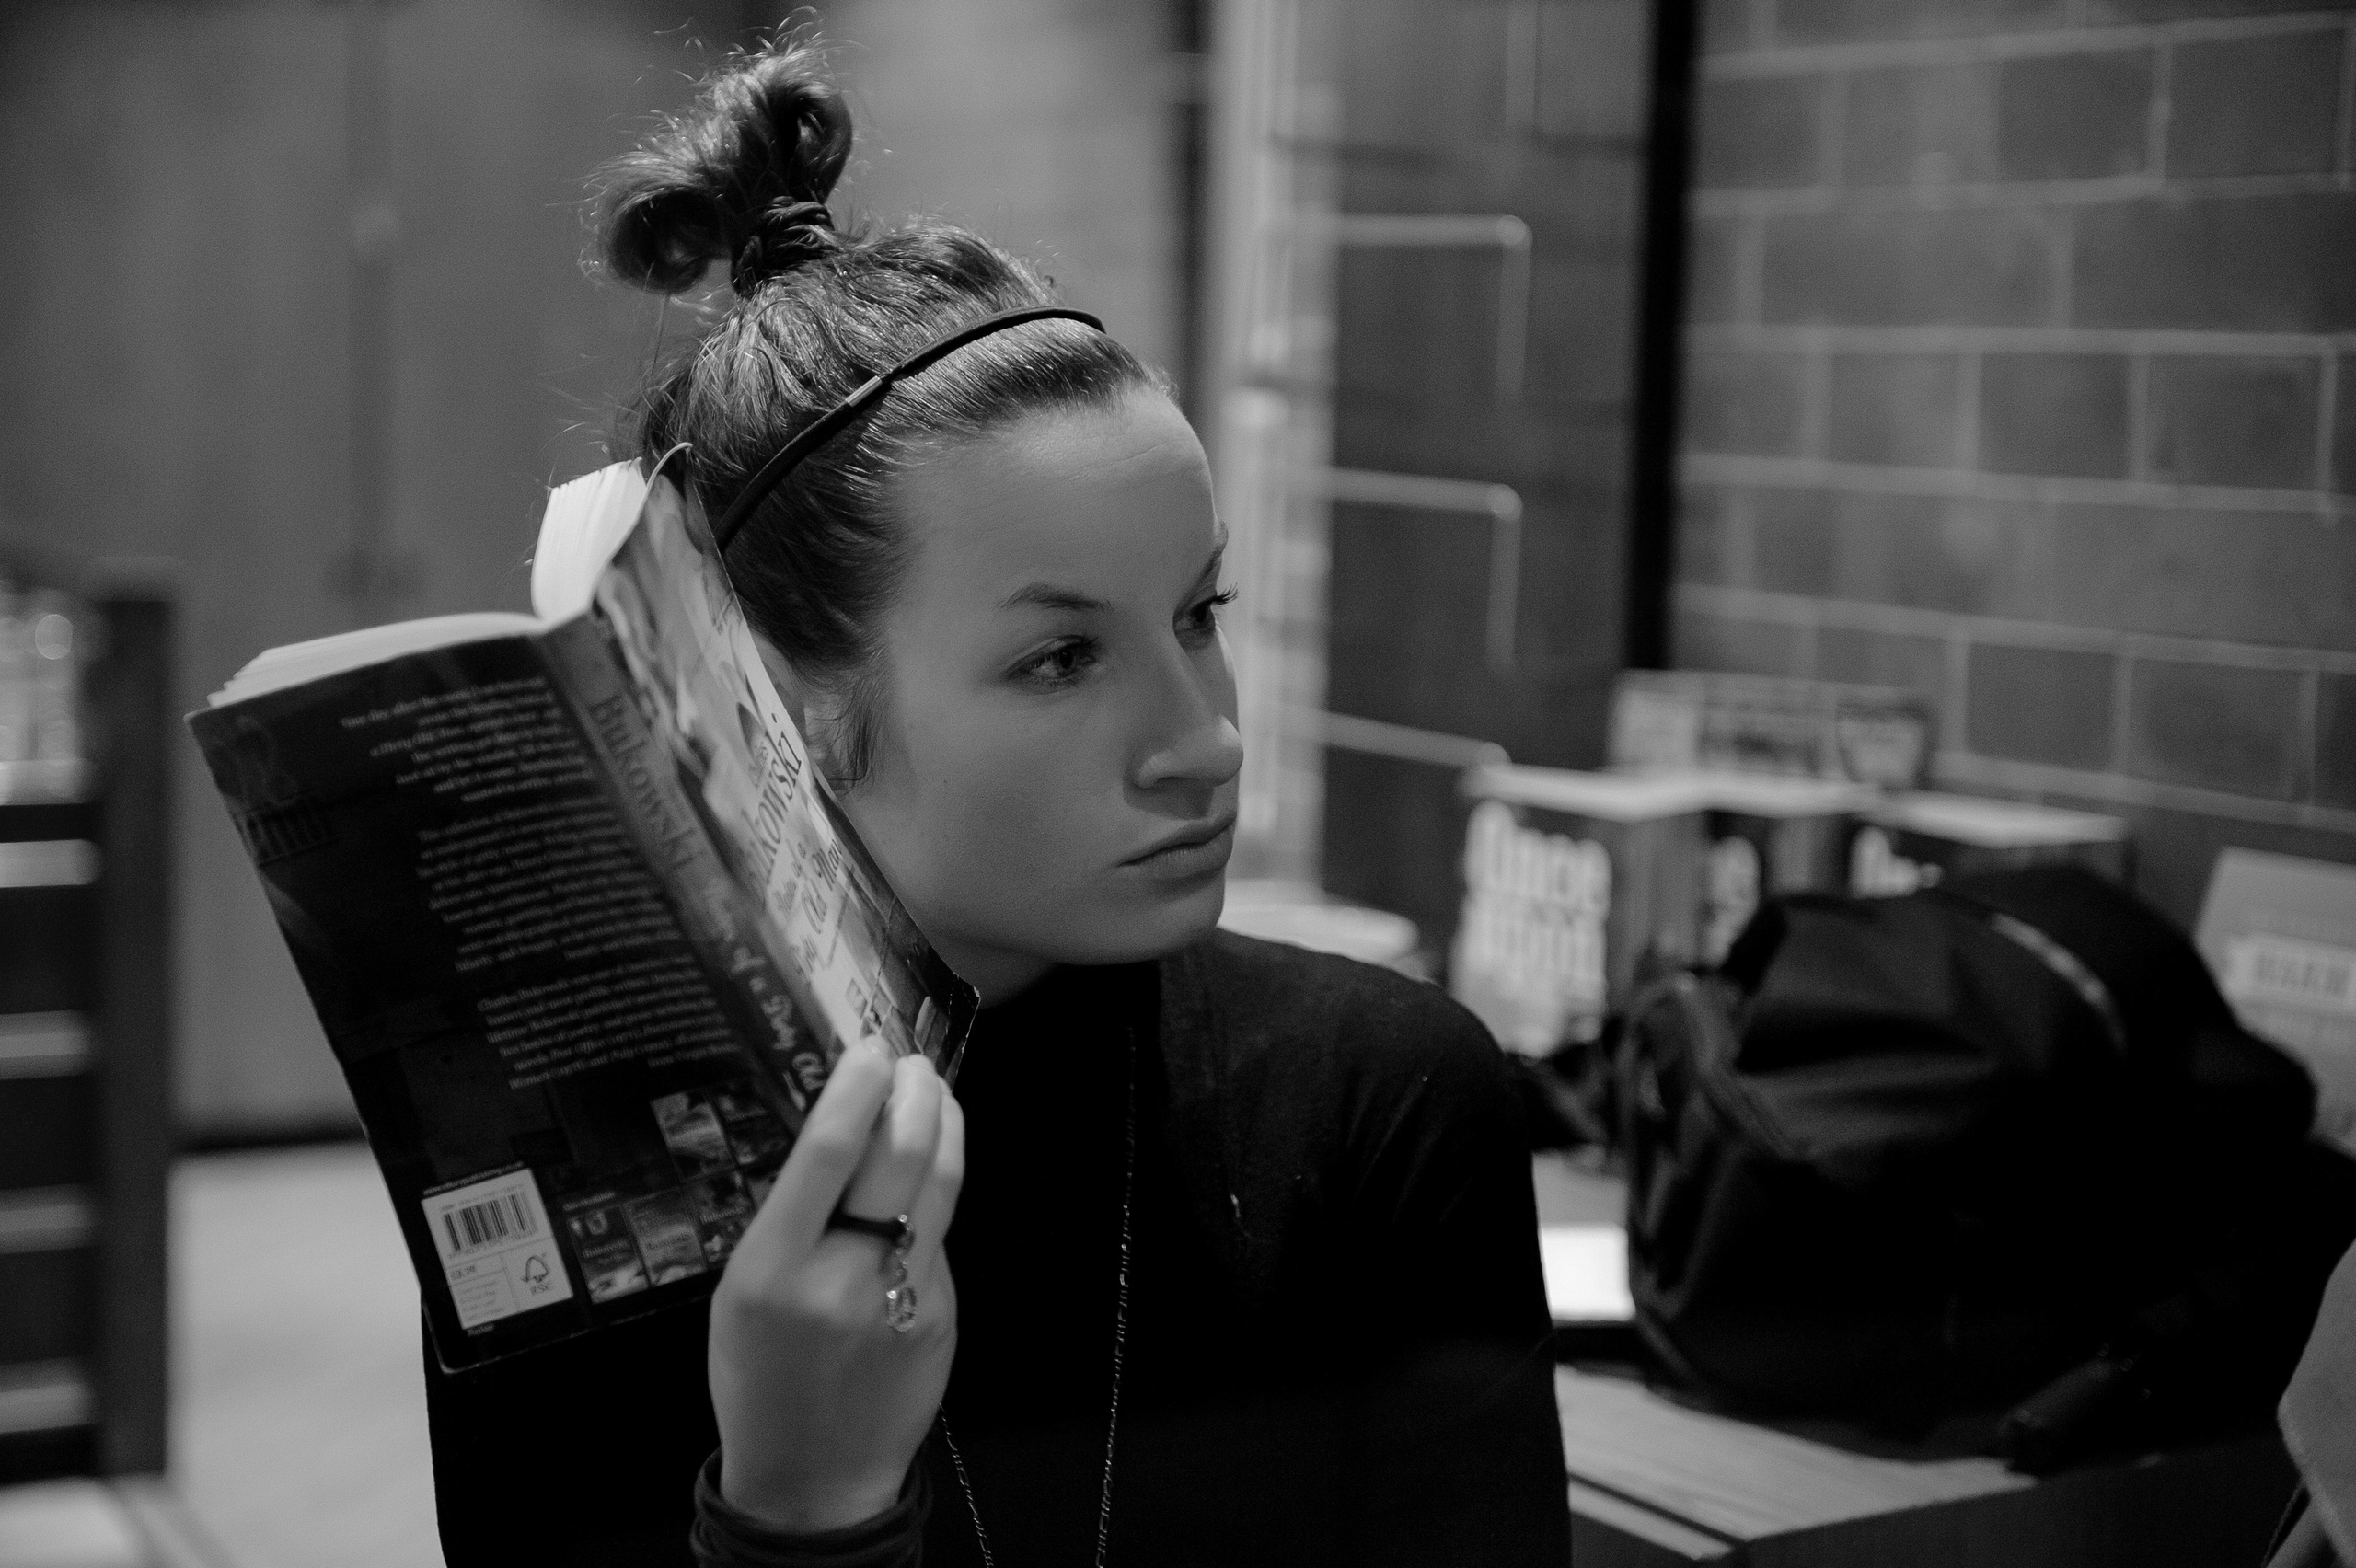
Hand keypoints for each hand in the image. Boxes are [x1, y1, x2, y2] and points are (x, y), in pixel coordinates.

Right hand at [708, 1040, 964, 1531]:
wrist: (814, 1477)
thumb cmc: (760, 1376)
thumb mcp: (741, 1293)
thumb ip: (791, 1218)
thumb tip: (848, 1129)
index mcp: (772, 1271)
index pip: (828, 1155)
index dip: (857, 1090)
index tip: (870, 1048)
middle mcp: (840, 1279)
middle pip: (901, 1156)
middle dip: (916, 1093)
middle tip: (913, 1063)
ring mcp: (901, 1297)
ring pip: (940, 1185)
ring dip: (945, 1124)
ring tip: (934, 1092)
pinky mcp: (942, 1313)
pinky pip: (940, 1232)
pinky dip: (936, 1191)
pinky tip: (926, 1173)